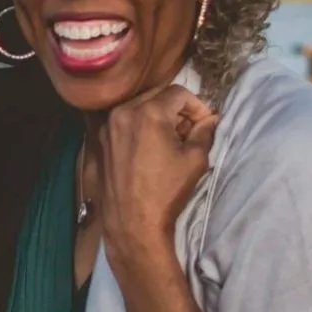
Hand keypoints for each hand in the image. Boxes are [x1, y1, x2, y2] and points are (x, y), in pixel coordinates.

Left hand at [100, 83, 219, 268]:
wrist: (133, 220)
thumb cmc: (167, 190)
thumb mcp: (195, 159)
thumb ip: (204, 131)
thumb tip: (211, 118)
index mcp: (147, 112)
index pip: (178, 92)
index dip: (196, 105)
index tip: (204, 123)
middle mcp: (122, 112)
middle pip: (156, 96)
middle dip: (176, 108)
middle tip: (189, 130)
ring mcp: (107, 125)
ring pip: (138, 106)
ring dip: (157, 115)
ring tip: (170, 139)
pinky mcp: (100, 140)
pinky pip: (123, 121)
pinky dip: (139, 125)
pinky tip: (150, 147)